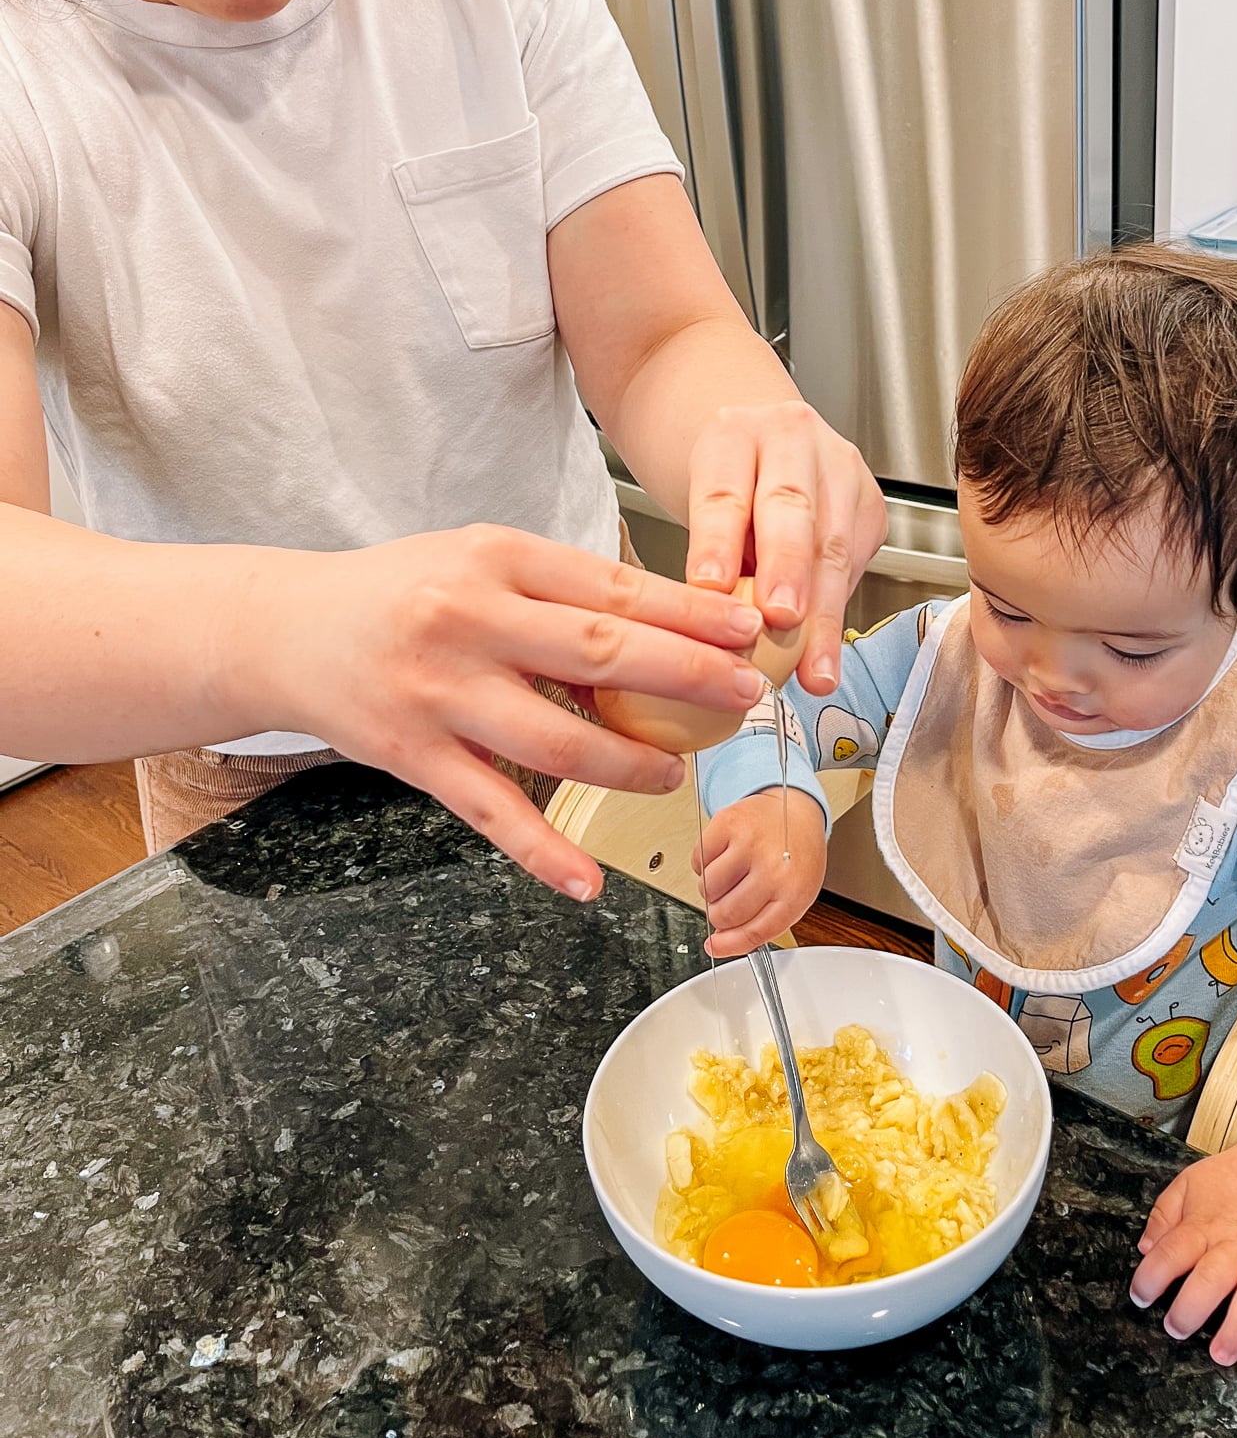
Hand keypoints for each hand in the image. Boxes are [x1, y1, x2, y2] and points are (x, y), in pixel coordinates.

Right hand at [231, 525, 768, 902]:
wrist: (285, 628)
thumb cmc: (401, 589)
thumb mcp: (479, 558)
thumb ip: (559, 591)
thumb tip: (668, 630)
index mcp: (495, 557)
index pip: (612, 587)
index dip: (689, 613)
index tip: (749, 629)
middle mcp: (466, 619)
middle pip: (597, 655)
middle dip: (686, 678)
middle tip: (744, 696)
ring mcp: (437, 692)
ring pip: (555, 740)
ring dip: (629, 765)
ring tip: (674, 775)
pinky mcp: (410, 754)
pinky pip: (490, 811)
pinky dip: (542, 851)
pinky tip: (586, 880)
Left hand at [684, 402, 885, 695]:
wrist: (758, 450)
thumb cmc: (724, 487)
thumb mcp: (695, 505)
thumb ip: (709, 554)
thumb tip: (715, 629)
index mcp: (732, 434)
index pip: (724, 492)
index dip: (717, 542)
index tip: (710, 588)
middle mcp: (791, 438)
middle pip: (791, 507)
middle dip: (787, 568)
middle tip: (779, 619)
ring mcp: (839, 465)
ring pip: (833, 542)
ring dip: (824, 612)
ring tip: (814, 669)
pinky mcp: (869, 500)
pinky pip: (855, 560)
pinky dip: (839, 609)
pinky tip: (826, 648)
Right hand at [691, 787, 827, 955]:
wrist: (795, 810)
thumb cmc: (795, 856)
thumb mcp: (792, 895)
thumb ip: (760, 923)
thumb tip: (719, 943)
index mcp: (794, 893)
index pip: (754, 932)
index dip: (728, 945)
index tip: (714, 947)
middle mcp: (773, 868)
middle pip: (725, 913)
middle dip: (720, 913)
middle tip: (729, 899)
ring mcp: (749, 844)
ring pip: (707, 888)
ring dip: (711, 888)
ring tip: (730, 875)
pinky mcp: (728, 824)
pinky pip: (698, 859)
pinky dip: (704, 863)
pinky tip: (723, 856)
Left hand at [1129, 1122, 1236, 1366]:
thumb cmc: (1233, 1177)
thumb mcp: (1189, 1183)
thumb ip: (1164, 1216)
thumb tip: (1145, 1250)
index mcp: (1205, 1224)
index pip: (1173, 1252)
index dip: (1152, 1276)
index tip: (1139, 1297)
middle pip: (1211, 1279)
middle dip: (1191, 1309)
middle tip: (1176, 1330)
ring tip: (1221, 1355)